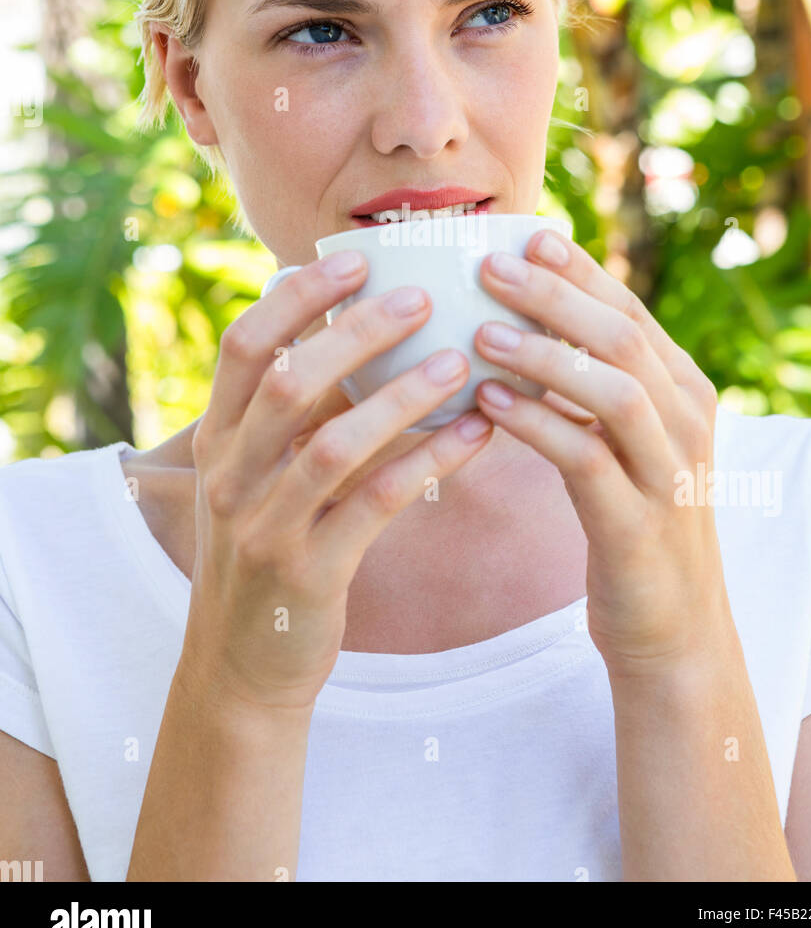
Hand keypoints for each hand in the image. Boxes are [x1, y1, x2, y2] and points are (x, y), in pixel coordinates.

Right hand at [183, 254, 493, 715]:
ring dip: (401, 396)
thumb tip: (357, 333)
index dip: (296, 297)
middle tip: (421, 297)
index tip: (354, 259)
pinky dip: (427, 462)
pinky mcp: (308, 573)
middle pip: (289, 382)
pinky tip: (475, 434)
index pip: (245, 346)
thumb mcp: (258, 478)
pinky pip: (376, 505)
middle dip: (355, 332)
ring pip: (333, 444)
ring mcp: (264, 527)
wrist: (240, 668)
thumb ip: (295, 415)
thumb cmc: (267, 550)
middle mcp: (230, 476)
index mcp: (218, 441)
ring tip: (460, 360)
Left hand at [473, 229, 730, 677]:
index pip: (630, 311)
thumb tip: (517, 323)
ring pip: (614, 391)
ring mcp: (670, 473)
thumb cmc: (629, 522)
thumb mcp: (623, 444)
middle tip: (490, 266)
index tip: (525, 235)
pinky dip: (538, 424)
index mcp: (683, 391)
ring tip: (481, 330)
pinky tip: (488, 402)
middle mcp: (687, 421)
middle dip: (556, 296)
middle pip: (623, 337)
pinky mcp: (639, 526)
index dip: (578, 270)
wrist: (673, 631)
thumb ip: (589, 386)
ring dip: (545, 355)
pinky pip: (587, 460)